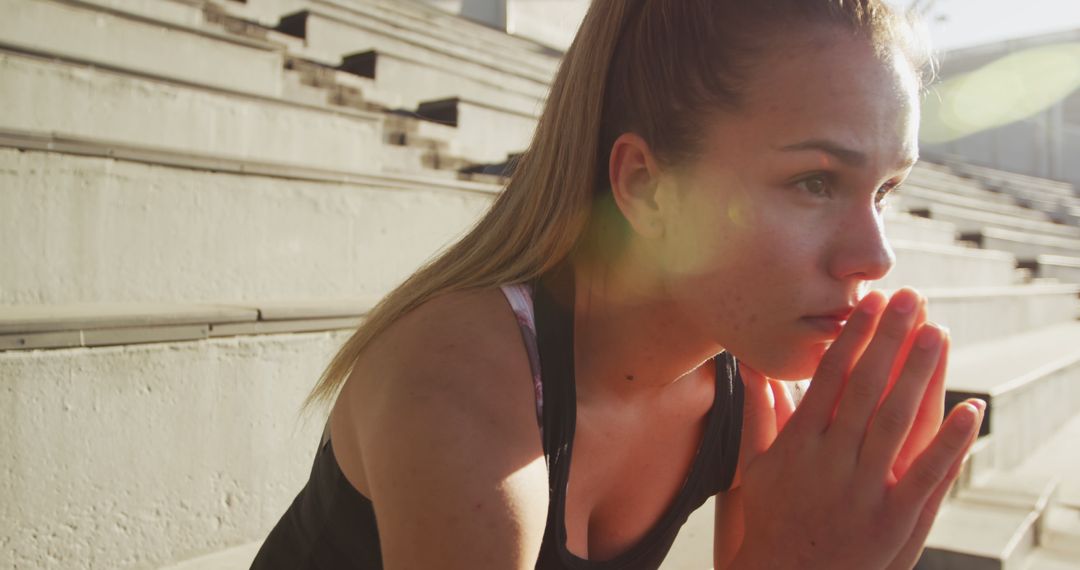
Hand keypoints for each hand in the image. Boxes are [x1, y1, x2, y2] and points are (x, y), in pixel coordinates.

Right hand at [731, 288, 983, 568]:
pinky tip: (971, 407)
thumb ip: (761, 413)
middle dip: (888, 338)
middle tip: (908, 297)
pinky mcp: (895, 518)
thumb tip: (753, 366)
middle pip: (866, 388)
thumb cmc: (771, 519)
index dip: (852, 337)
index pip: (830, 377)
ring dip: (918, 373)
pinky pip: (928, 473)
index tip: (867, 302)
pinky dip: (952, 441)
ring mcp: (865, 488)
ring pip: (897, 421)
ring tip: (936, 331)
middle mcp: (832, 460)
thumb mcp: (756, 464)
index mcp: (800, 443)